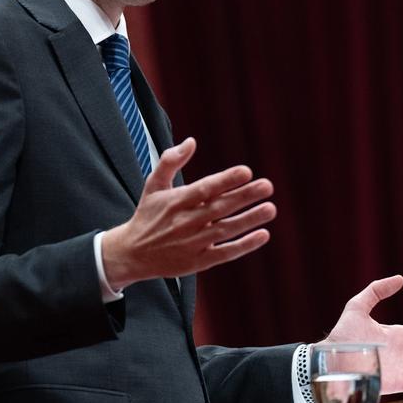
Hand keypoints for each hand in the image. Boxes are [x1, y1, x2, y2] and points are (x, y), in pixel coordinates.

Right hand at [101, 138, 275, 287]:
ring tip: (271, 209)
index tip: (246, 171)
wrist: (131, 254)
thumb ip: (171, 161)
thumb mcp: (154, 185)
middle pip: (219, 208)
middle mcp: (185, 222)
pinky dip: (244, 246)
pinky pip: (224, 253)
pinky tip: (263, 235)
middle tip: (267, 186)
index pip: (204, 189)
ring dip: (249, 220)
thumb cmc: (148, 215)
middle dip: (244, 196)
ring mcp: (192, 243)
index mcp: (176, 201)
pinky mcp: (197, 262)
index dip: (226, 180)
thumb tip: (191, 141)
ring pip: (225, 230)